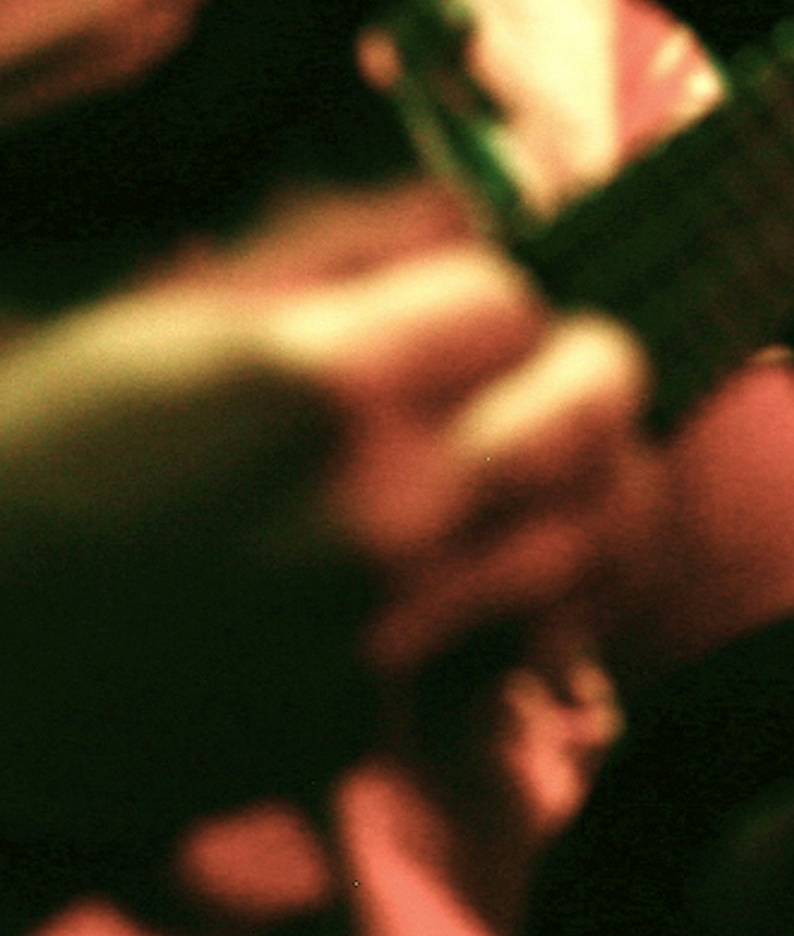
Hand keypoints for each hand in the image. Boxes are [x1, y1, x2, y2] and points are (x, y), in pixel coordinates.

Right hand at [0, 189, 651, 839]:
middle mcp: (377, 510)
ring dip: (575, 490)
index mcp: (316, 382)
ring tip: (532, 472)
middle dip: (580, 377)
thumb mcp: (146, 320)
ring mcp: (385, 630)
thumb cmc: (14, 455)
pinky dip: (495, 600)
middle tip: (557, 376)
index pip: (514, 303)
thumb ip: (322, 256)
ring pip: (587, 536)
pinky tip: (446, 579)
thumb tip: (459, 211)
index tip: (457, 318)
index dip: (487, 303)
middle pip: (593, 413)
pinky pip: (497, 641)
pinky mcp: (368, 723)